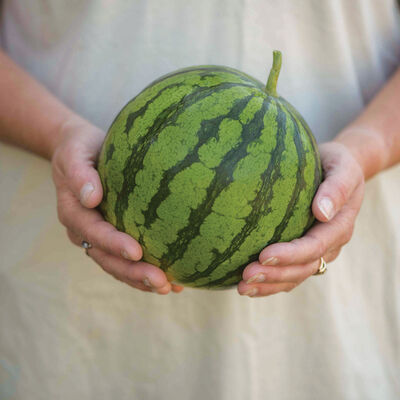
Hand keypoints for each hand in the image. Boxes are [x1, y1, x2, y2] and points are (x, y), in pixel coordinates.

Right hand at [51, 117, 183, 293]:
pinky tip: (173, 281)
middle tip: (161, 282)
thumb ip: (80, 174)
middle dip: (133, 273)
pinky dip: (146, 270)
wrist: (82, 152)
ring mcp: (99, 237)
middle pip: (107, 258)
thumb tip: (92, 198)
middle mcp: (84, 230)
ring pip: (118, 265)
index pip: (93, 232)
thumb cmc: (80, 150)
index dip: (113, 244)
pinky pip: (128, 259)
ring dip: (141, 279)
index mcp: (73, 212)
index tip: (136, 252)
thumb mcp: (75, 154)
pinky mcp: (114, 236)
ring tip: (168, 287)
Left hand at [238, 142, 364, 297]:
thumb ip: (336, 188)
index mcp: (339, 225)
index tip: (263, 255)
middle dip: (275, 275)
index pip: (314, 246)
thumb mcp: (342, 168)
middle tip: (245, 276)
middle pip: (303, 268)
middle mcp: (330, 244)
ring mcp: (318, 251)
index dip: (290, 255)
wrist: (340, 171)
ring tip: (242, 288)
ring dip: (269, 285)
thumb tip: (321, 213)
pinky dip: (271, 283)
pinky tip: (248, 285)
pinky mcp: (305, 252)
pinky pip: (290, 273)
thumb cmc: (337, 164)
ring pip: (296, 276)